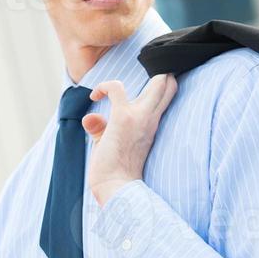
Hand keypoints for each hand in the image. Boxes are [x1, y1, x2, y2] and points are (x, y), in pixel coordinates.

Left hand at [82, 73, 177, 205]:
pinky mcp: (123, 118)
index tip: (139, 78)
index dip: (161, 78)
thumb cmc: (115, 171)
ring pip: (158, 81)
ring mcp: (140, 116)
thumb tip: (89, 118)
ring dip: (136, 77)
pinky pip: (116, 88)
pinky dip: (104, 86)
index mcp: (153, 123)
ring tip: (108, 89)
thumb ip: (104, 127)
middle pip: (168, 83)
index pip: (168, 93)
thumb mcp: (112, 143)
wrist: (117, 189)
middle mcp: (151, 118)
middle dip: (157, 69)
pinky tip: (94, 97)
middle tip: (130, 75)